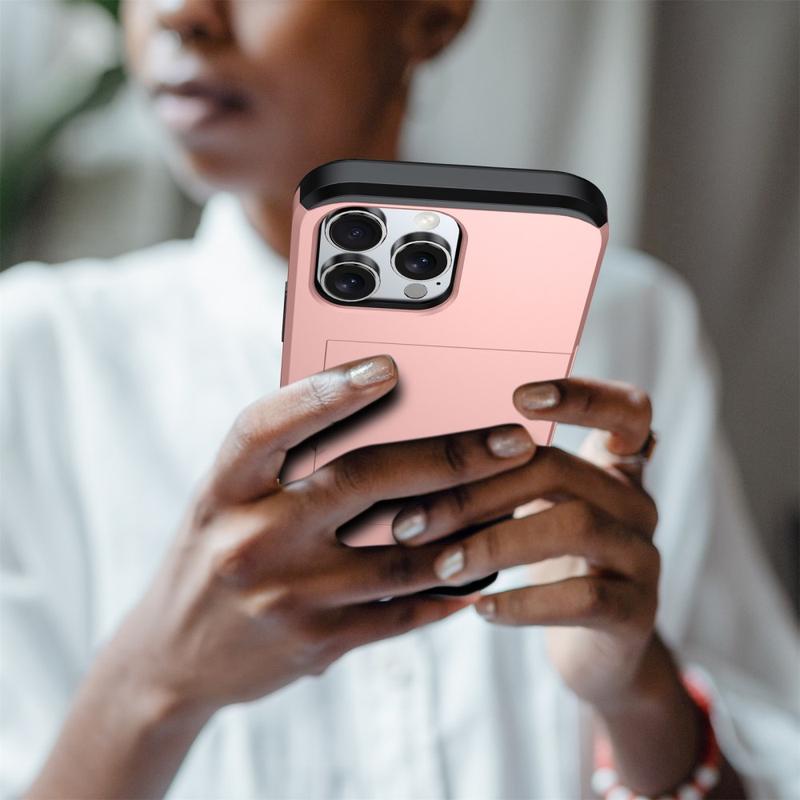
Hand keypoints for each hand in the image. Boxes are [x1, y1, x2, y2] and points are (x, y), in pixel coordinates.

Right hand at [31, 354, 539, 798]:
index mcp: (225, 489)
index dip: (328, 392)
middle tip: (512, 441)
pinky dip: (448, 588)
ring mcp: (285, 597)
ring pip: (401, 556)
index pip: (270, 426)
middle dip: (451, 457)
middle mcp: (251, 539)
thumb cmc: (214, 553)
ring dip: (469, 527)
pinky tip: (483, 567)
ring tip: (517, 501)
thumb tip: (379, 414)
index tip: (389, 368)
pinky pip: (399, 612)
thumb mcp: (228, 499)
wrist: (173, 658)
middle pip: (363, 482)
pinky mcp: (316, 644)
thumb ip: (286, 461)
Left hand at [391, 377, 659, 710]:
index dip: (582, 396)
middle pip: (561, 469)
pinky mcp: (639, 611)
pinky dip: (526, 602)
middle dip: (477, 491)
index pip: (625, 409)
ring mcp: (643, 556)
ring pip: (576, 526)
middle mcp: (635, 502)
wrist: (592, 649)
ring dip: (495, 544)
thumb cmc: (545, 564)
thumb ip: (498, 477)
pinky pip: (585, 597)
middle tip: (412, 521)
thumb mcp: (528, 511)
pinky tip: (482, 608)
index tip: (519, 397)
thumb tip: (410, 456)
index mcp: (611, 467)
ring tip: (442, 566)